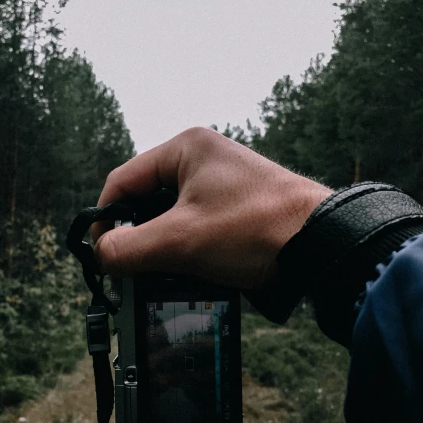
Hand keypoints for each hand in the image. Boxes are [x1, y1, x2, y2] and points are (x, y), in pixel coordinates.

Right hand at [92, 127, 331, 289]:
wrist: (322, 245)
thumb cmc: (256, 229)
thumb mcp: (181, 241)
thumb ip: (129, 248)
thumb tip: (101, 256)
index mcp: (185, 148)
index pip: (122, 181)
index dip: (105, 218)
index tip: (102, 253)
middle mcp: (202, 159)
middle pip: (145, 200)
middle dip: (136, 236)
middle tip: (131, 268)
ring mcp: (222, 183)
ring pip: (170, 216)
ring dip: (161, 246)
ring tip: (160, 274)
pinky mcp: (236, 207)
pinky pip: (195, 226)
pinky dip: (185, 248)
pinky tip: (186, 272)